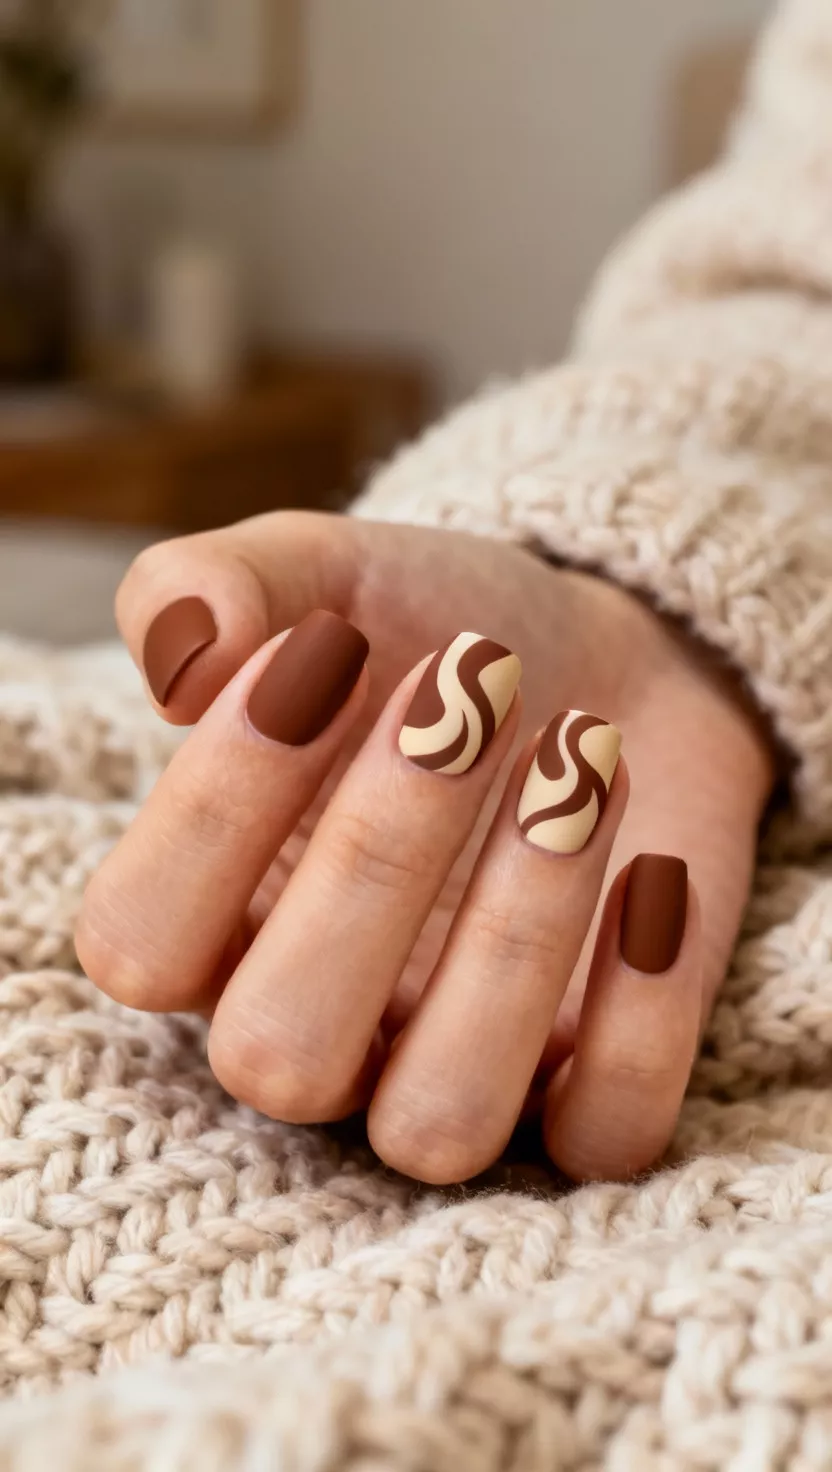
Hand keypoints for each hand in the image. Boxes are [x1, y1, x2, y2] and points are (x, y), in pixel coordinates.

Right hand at [76, 512, 774, 1182]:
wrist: (611, 670)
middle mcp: (316, 1025)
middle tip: (470, 690)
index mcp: (216, 919)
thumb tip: (184, 654)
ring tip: (582, 754)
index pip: (139, 944)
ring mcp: (450, 1073)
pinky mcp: (588, 1090)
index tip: (322, 649)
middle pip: (280, 1054)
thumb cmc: (439, 638)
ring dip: (516, 935)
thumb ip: (217, 593)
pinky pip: (603, 1134)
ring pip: (437, 1122)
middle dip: (377, 856)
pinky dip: (645, 1010)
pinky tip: (658, 871)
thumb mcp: (325, 580)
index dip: (215, 806)